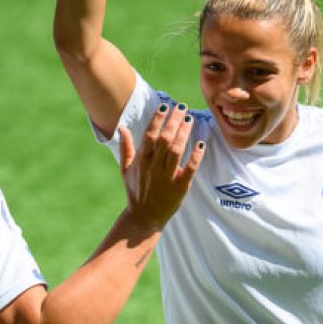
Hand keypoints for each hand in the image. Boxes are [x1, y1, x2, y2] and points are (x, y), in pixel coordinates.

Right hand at [118, 103, 204, 226]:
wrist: (143, 217)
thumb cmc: (135, 191)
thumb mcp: (126, 169)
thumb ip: (126, 147)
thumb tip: (121, 128)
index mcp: (141, 161)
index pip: (150, 135)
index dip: (158, 119)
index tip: (165, 105)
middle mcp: (153, 167)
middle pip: (164, 139)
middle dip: (173, 121)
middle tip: (182, 107)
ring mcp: (166, 177)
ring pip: (176, 151)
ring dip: (184, 134)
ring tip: (190, 119)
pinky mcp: (179, 187)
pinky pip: (189, 170)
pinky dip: (196, 157)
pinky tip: (201, 144)